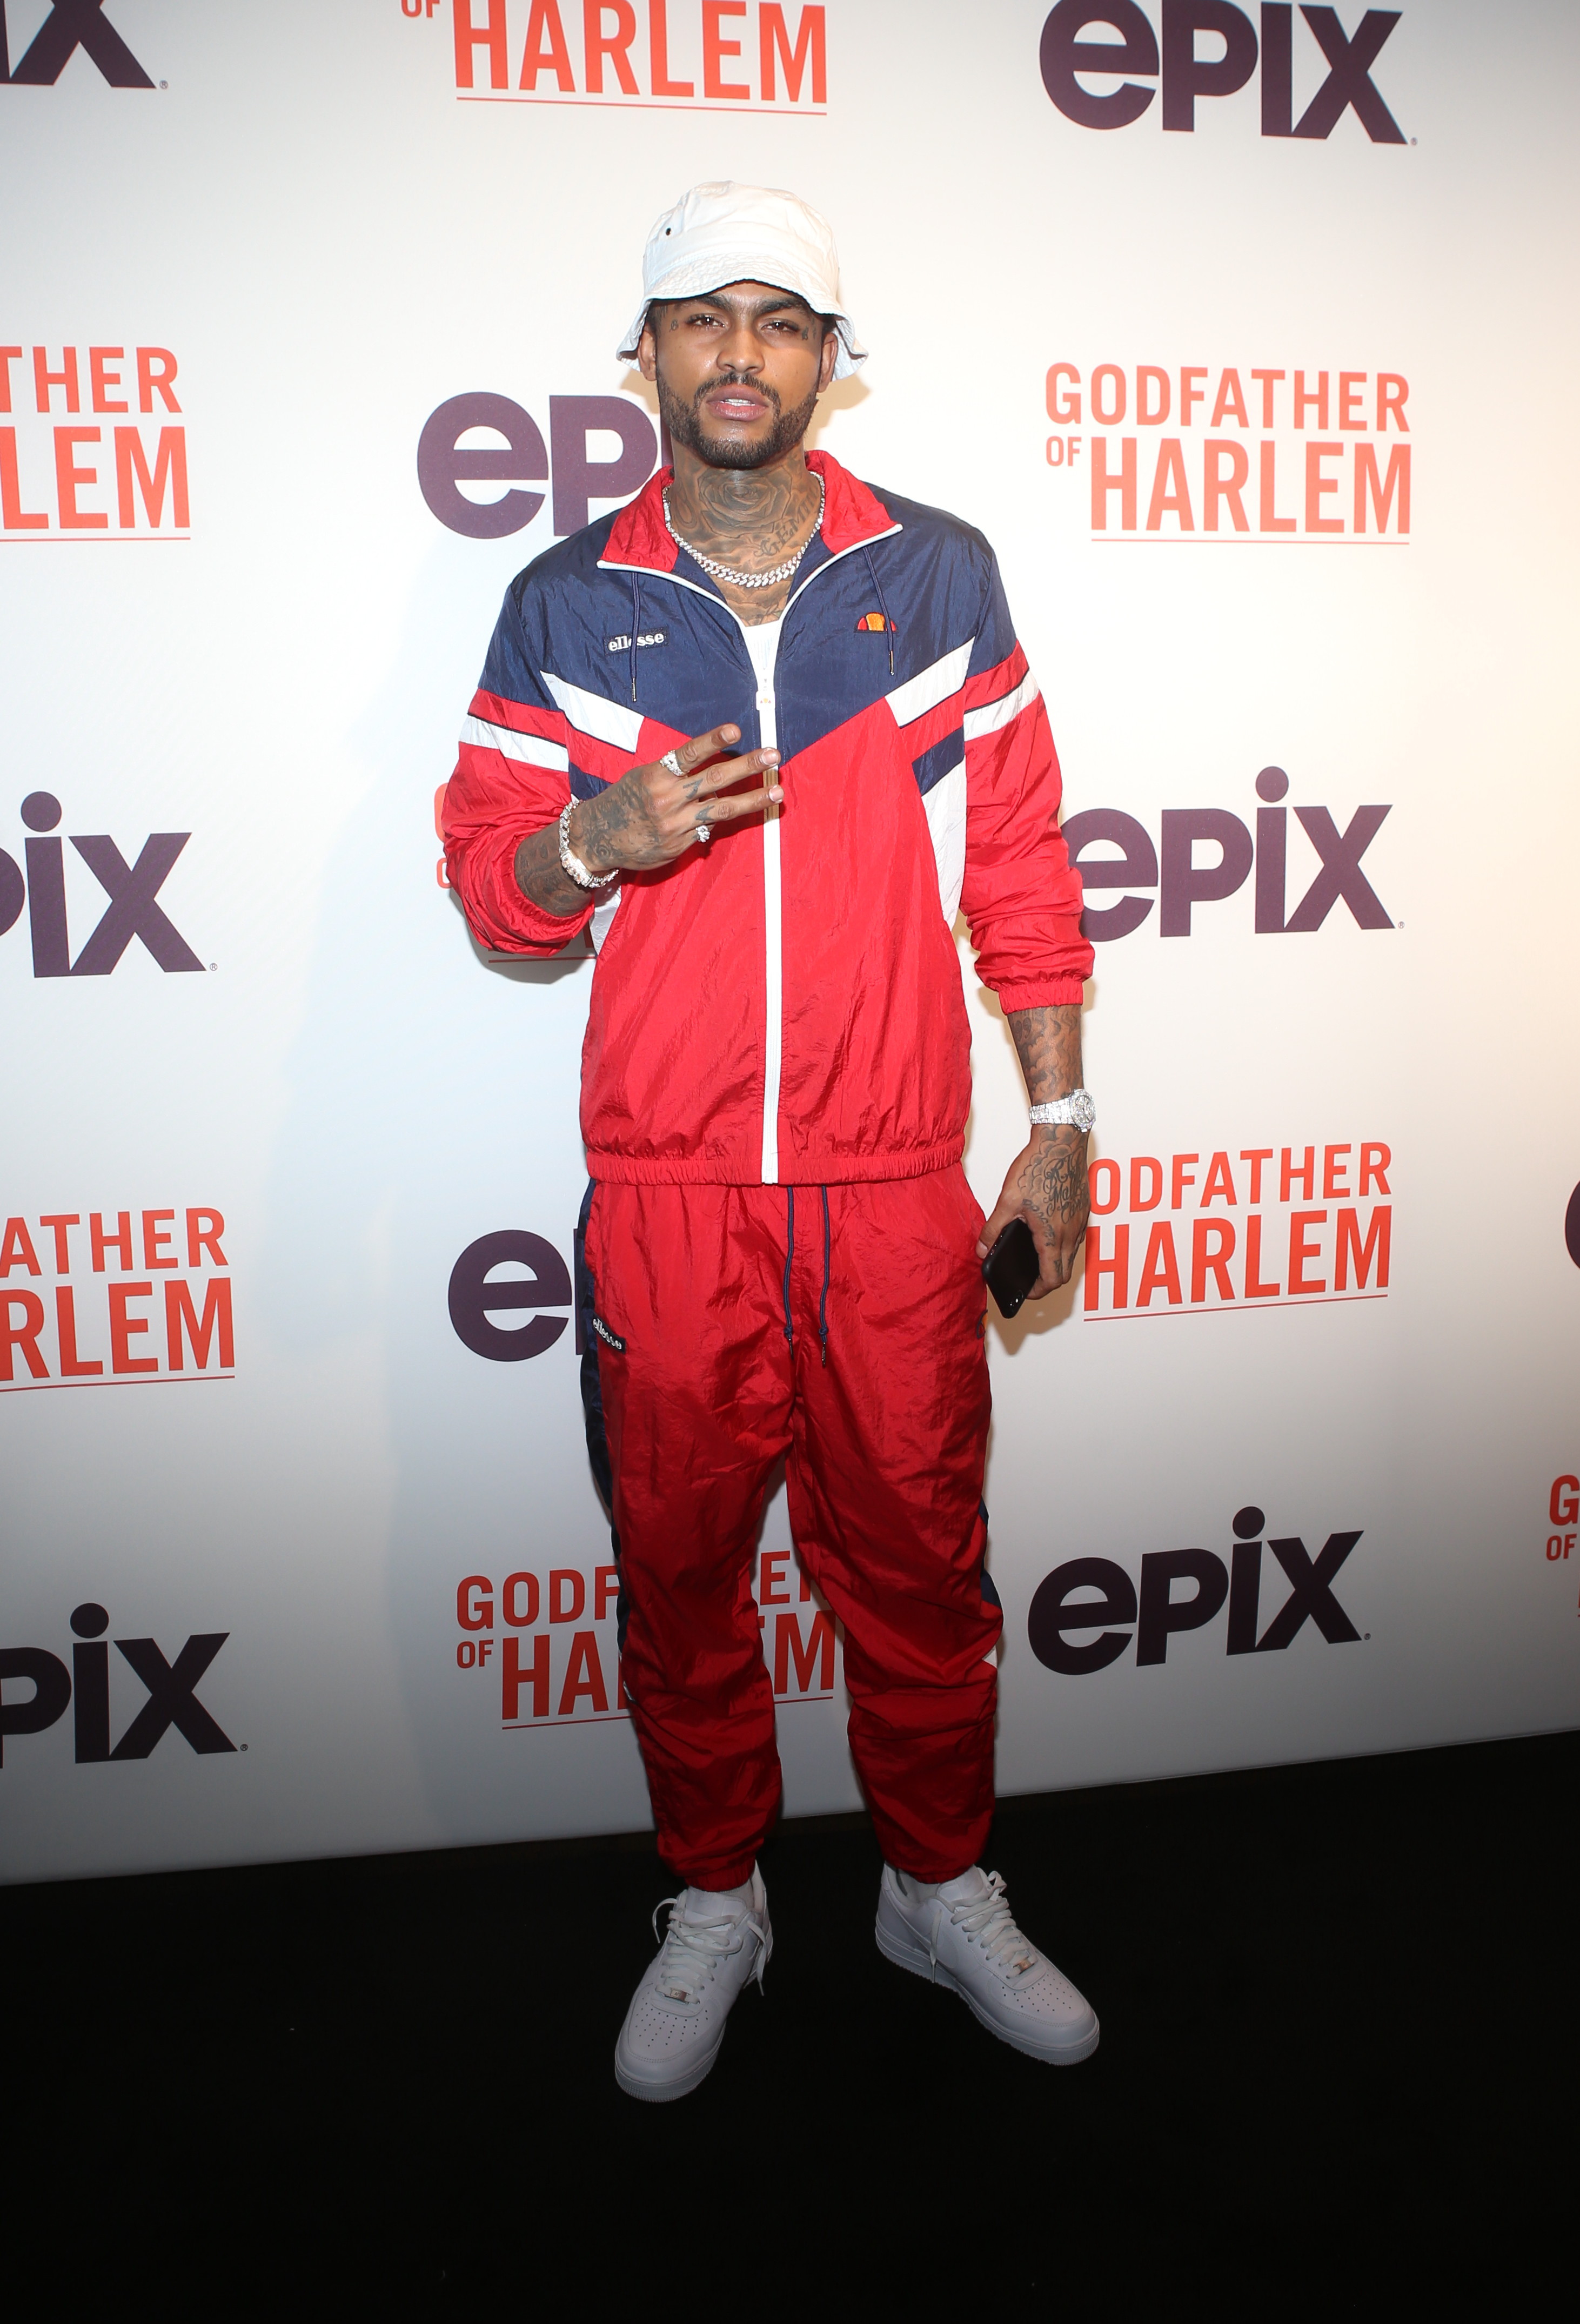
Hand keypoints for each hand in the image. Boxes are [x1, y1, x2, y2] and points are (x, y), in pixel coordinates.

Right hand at [573, 724, 781, 872]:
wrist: (597, 838)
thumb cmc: (624, 801)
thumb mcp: (643, 778)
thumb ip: (676, 776)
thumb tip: (713, 781)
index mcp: (656, 775)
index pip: (689, 754)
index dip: (713, 741)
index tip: (736, 730)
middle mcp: (667, 799)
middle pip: (715, 780)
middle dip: (747, 767)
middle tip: (773, 756)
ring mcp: (676, 824)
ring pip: (721, 810)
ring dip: (753, 800)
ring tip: (777, 792)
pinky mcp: (679, 845)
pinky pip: (706, 828)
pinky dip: (715, 820)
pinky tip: (725, 814)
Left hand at [976, 1126, 1089, 1299]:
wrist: (1062, 1139)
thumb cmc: (1038, 1166)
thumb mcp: (1007, 1200)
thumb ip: (993, 1229)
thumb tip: (981, 1250)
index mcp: (1053, 1235)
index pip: (1052, 1279)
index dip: (1038, 1291)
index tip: (1025, 1291)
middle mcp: (1072, 1232)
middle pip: (1065, 1273)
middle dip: (1046, 1281)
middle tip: (1028, 1278)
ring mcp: (1081, 1221)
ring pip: (1072, 1255)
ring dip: (1056, 1262)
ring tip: (1034, 1255)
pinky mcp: (1085, 1210)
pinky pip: (1076, 1238)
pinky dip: (1062, 1245)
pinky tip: (1046, 1231)